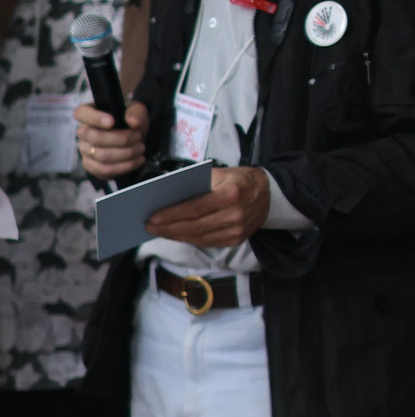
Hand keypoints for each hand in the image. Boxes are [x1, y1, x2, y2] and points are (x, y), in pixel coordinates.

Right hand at [77, 100, 148, 179]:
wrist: (132, 139)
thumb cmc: (129, 121)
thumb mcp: (136, 110)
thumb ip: (135, 112)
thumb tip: (133, 122)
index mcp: (88, 113)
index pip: (81, 113)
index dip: (94, 118)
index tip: (112, 122)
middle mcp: (82, 132)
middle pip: (94, 138)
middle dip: (121, 139)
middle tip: (138, 137)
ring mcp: (84, 150)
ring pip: (102, 156)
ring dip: (126, 153)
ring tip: (140, 148)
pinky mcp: (90, 166)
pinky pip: (105, 170)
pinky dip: (125, 166)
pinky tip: (137, 160)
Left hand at [146, 166, 271, 247]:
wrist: (268, 193)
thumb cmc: (237, 180)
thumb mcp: (219, 173)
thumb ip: (196, 184)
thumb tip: (166, 196)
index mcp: (230, 194)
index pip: (195, 208)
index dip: (172, 215)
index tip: (152, 217)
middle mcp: (235, 214)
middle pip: (194, 226)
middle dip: (168, 228)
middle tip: (149, 226)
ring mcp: (237, 230)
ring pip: (199, 237)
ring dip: (175, 236)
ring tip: (158, 231)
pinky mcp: (236, 240)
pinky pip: (207, 242)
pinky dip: (189, 239)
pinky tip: (175, 235)